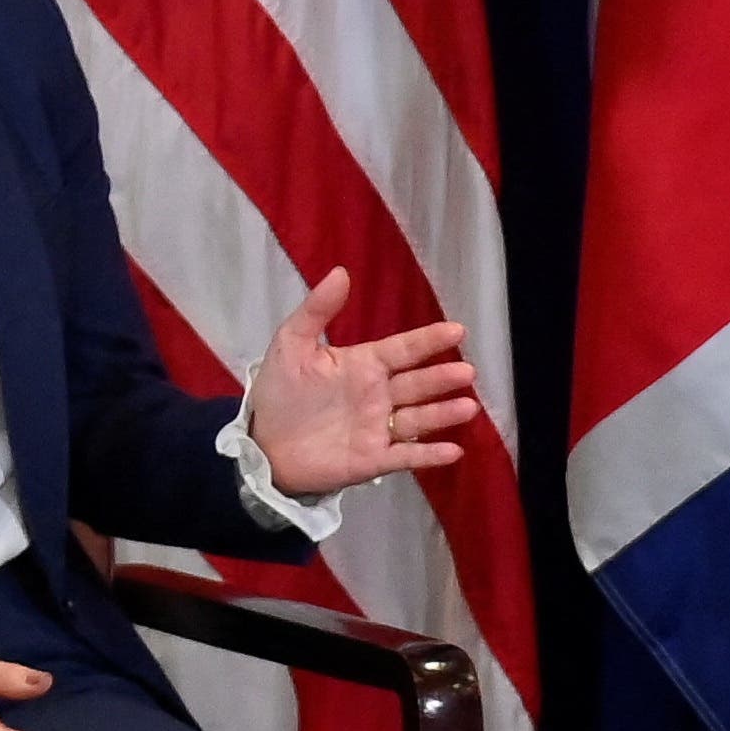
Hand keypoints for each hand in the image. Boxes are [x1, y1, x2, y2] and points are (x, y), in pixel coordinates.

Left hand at [240, 267, 477, 497]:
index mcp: (364, 365)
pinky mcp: (374, 459)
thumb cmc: (280, 393)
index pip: (403, 350)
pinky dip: (429, 455)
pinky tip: (453, 450)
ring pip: (418, 418)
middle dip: (442, 378)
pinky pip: (406, 456)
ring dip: (443, 413)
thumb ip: (316, 310)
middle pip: (418, 384)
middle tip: (466, 372)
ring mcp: (379, 428)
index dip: (428, 340)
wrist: (262, 446)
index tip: (457, 330)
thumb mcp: (291, 345)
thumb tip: (341, 271)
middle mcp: (379, 395)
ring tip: (468, 406)